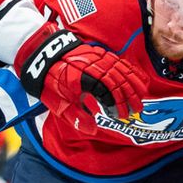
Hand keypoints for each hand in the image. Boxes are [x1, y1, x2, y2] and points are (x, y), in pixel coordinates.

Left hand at [18, 30, 147, 134]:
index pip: (108, 92)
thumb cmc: (49, 82)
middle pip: (118, 80)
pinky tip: (137, 77)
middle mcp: (93, 65)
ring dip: (133, 83)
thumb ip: (75, 116)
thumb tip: (93, 130)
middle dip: (130, 96)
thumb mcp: (57, 103)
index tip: (122, 117)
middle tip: (137, 110)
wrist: (40, 56)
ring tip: (142, 96)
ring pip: (121, 69)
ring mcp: (97, 57)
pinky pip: (118, 60)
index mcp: (83, 78)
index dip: (117, 105)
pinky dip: (129, 69)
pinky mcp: (98, 52)